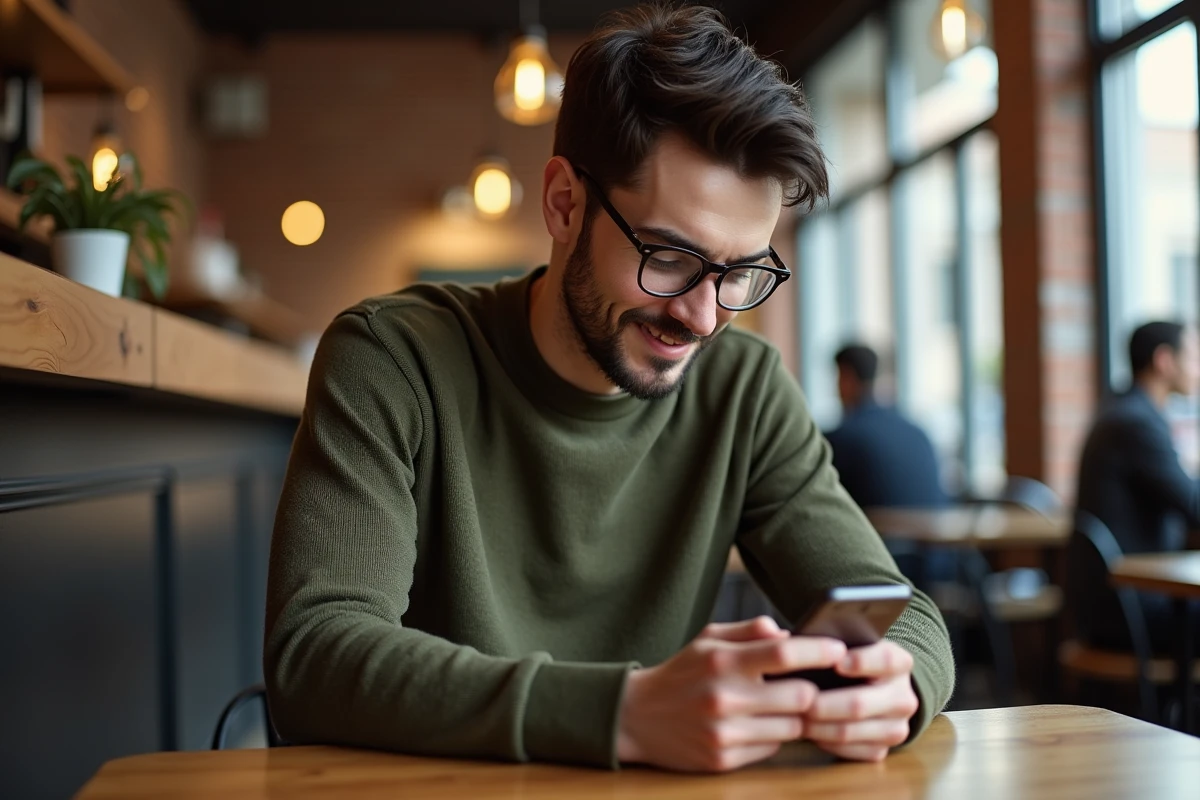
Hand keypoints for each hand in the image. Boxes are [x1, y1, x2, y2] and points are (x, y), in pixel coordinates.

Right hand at [616, 616, 846, 771]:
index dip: (819, 651)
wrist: (636, 717)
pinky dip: (774, 735)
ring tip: (785, 705)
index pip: (784, 653)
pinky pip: (772, 748)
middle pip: (800, 696)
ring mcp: (725, 733)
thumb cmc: (681, 673)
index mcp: (722, 661)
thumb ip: (748, 631)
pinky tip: (760, 724)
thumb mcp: (707, 640)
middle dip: (812, 690)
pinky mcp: (723, 760)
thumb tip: (787, 632)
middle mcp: (724, 697)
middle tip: (813, 684)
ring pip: (792, 726)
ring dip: (795, 716)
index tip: (840, 650)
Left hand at [801, 640, 918, 761]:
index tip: (836, 663)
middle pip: (860, 704)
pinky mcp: (882, 750)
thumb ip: (830, 640)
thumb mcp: (852, 644)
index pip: (887, 660)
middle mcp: (904, 698)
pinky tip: (809, 730)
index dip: (861, 662)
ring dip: (817, 726)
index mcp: (900, 663)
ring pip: (849, 731)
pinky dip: (824, 742)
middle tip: (798, 698)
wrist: (875, 690)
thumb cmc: (852, 661)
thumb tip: (787, 638)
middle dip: (824, 703)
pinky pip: (848, 751)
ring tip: (795, 715)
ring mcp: (896, 728)